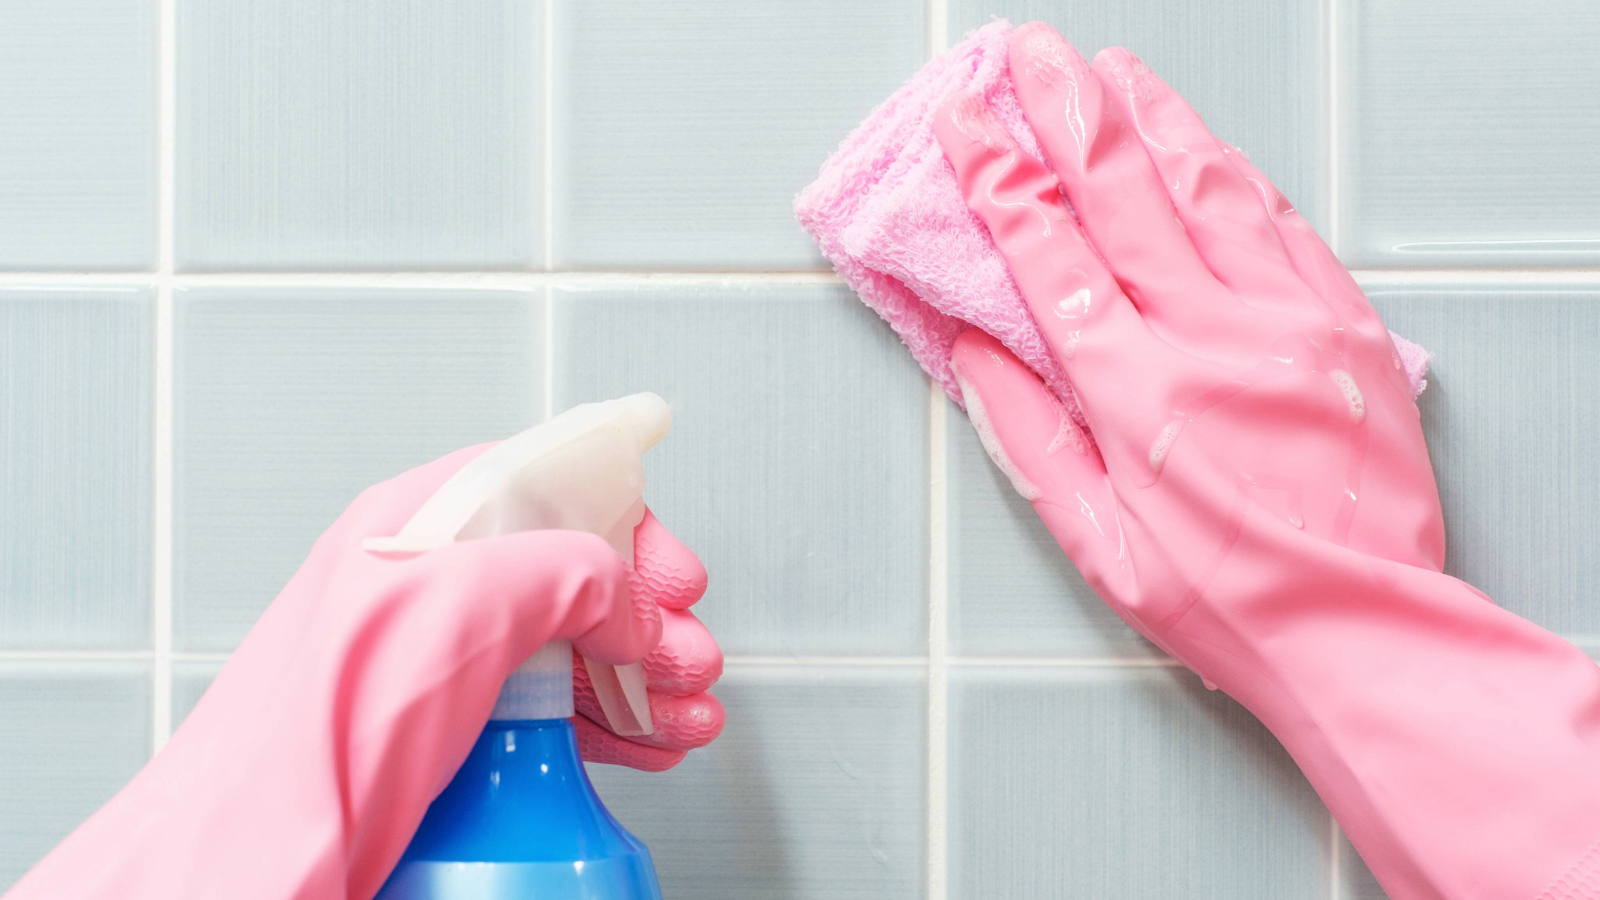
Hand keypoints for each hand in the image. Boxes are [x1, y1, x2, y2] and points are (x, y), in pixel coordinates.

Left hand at [6, 443, 723, 899]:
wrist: (254, 864)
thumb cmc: (312, 739)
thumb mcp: (458, 605)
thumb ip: (562, 572)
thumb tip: (628, 601)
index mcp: (416, 529)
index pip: (543, 484)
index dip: (622, 518)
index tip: (673, 566)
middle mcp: (427, 588)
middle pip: (569, 573)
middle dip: (647, 615)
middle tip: (688, 654)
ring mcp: (439, 667)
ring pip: (567, 650)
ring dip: (643, 677)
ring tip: (688, 710)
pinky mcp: (447, 737)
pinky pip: (549, 715)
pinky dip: (613, 726)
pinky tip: (651, 741)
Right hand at [934, 22, 1599, 899]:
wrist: (1363, 629)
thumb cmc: (1223, 602)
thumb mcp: (1093, 541)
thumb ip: (1027, 434)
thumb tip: (970, 347)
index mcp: (1134, 391)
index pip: (1047, 252)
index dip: (998, 177)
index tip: (965, 122)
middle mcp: (1209, 335)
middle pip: (1122, 191)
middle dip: (1066, 110)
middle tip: (1028, 55)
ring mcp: (1286, 320)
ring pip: (1206, 186)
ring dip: (1152, 117)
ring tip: (1110, 69)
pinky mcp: (1345, 326)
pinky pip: (1281, 224)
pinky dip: (1232, 174)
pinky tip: (1203, 145)